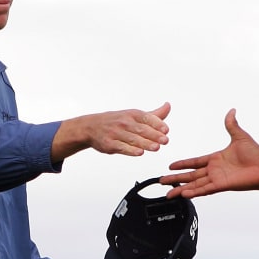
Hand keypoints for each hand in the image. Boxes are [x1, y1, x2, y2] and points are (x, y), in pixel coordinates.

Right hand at [51, 102, 170, 161]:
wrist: (90, 127)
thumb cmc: (116, 121)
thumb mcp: (134, 115)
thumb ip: (153, 115)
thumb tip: (168, 106)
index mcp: (132, 114)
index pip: (146, 118)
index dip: (157, 124)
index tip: (166, 130)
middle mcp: (124, 122)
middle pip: (141, 129)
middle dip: (154, 135)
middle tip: (165, 140)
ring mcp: (115, 133)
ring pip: (133, 139)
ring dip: (145, 143)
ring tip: (156, 147)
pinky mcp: (109, 144)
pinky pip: (121, 147)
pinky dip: (130, 150)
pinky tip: (139, 152)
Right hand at [162, 108, 258, 197]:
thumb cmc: (256, 154)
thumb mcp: (240, 136)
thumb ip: (231, 124)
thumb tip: (231, 111)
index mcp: (216, 159)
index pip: (195, 162)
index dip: (183, 164)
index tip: (171, 166)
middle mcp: (214, 170)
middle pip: (190, 175)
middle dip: (175, 179)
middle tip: (162, 181)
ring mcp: (217, 179)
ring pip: (194, 185)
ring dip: (181, 189)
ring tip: (168, 193)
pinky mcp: (222, 185)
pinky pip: (205, 189)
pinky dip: (194, 192)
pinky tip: (184, 194)